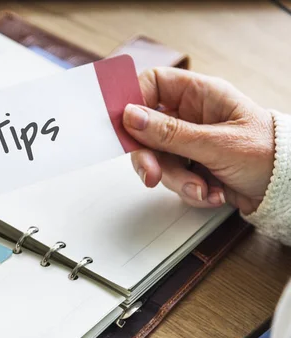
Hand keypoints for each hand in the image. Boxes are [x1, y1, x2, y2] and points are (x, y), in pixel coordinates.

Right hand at [123, 67, 274, 214]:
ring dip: (176, 180)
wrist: (287, 191)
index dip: (133, 100)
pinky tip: (212, 192)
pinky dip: (189, 190)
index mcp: (200, 94)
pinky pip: (171, 178)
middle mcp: (190, 115)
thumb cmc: (270, 154)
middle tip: (151, 174)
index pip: (152, 84)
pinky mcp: (190, 166)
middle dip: (149, 156)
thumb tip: (130, 116)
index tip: (123, 124)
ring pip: (157, 159)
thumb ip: (170, 133)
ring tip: (203, 189)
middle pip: (146, 129)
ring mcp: (188, 142)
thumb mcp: (217, 143)